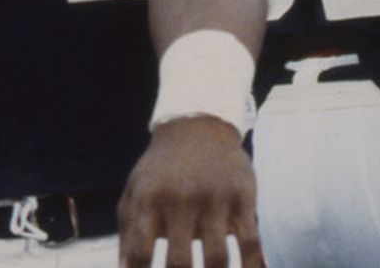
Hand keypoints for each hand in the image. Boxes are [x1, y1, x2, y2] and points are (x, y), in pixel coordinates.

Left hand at [117, 116, 261, 267]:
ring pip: (217, 258)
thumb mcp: (136, 193)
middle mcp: (180, 200)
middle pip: (180, 263)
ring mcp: (214, 198)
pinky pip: (251, 241)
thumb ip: (129, 235)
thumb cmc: (160, 171)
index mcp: (149, 200)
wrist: (196, 125)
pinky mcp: (242, 196)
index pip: (140, 253)